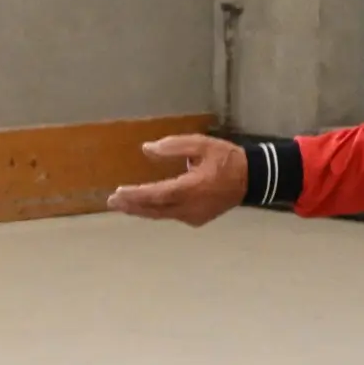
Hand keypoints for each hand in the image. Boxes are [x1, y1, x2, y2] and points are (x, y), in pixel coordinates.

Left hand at [106, 135, 246, 227]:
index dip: (137, 195)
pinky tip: (145, 205)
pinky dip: (156, 210)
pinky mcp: (197, 219)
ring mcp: (194, 216)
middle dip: (132, 205)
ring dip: (141, 210)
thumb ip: (173, 146)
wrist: (251, 178)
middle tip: (112, 201)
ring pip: (162, 215)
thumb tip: (147, 149)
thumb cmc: (226, 159)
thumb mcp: (201, 144)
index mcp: (192, 188)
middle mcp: (190, 207)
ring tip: (122, 204)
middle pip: (155, 209)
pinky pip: (171, 215)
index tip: (119, 192)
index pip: (158, 194)